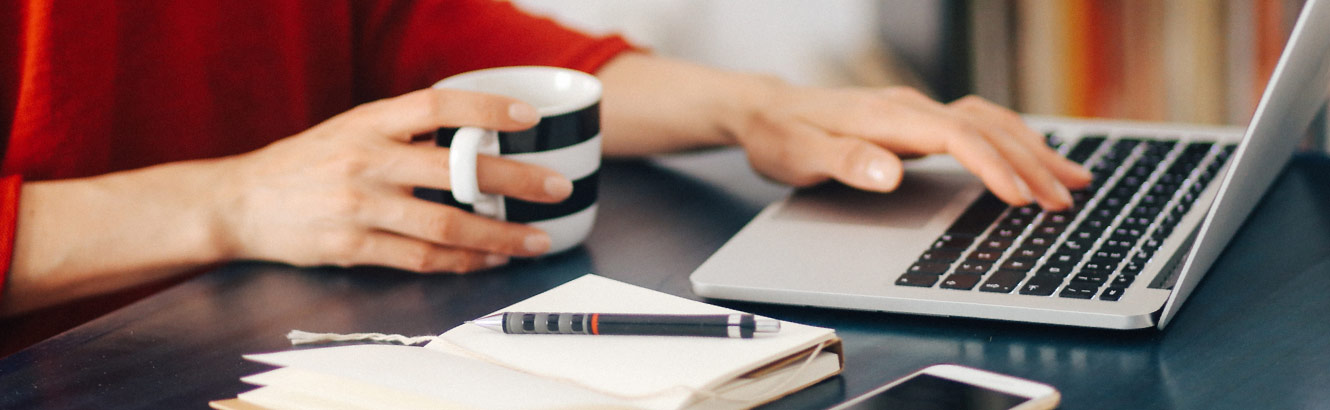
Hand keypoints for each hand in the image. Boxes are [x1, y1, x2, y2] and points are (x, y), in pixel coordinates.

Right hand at [218, 88, 572, 272]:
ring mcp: (358, 207)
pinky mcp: (352, 247)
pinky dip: (461, 261)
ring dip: (498, 235)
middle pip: (454, 170)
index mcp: (368, 122)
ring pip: (445, 225)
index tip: (529, 119)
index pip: (435, 106)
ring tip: (535, 239)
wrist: (240, 202)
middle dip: (515, 180)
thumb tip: (476, 134)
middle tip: (556, 187)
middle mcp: (365, 160)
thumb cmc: (308, 163)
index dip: (485, 110)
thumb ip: (404, 131)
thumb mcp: (351, 129)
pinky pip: (420, 259)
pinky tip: (489, 259)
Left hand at [732, 85, 1091, 209]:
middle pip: (986, 127)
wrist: (766, 111)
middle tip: (1068, 199)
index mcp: (888, 116)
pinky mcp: (916, 121)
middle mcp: (909, 107)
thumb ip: (846, 162)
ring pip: (989, 122)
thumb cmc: (781, 136)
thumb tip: (889, 171)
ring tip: (1073, 177)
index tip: (1022, 197)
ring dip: (1032, 148)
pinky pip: (976, 124)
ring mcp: (915, 112)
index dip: (993, 167)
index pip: (958, 136)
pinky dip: (1010, 140)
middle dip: (1031, 163)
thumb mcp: (802, 156)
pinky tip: (1030, 157)